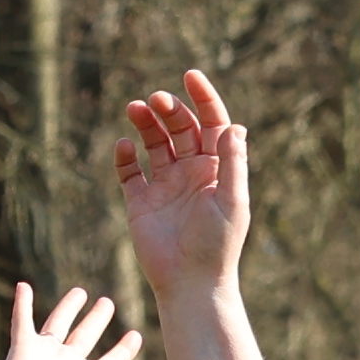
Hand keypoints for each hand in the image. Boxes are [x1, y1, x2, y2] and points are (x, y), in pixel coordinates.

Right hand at [0, 284, 164, 359]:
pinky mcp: (24, 348)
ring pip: (60, 323)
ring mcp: (46, 355)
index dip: (126, 348)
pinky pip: (23, 320)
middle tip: (108, 302)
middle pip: (87, 335)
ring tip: (80, 292)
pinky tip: (24, 286)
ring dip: (69, 307)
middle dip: (98, 319)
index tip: (135, 335)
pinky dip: (23, 303)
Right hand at [108, 67, 251, 296]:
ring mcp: (165, 186)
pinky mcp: (141, 202)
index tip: (190, 76)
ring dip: (145, 123)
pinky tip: (123, 147)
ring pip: (153, 143)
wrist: (191, 283)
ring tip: (134, 108)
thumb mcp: (232, 202)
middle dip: (169, 109)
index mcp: (216, 169)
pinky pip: (129, 172)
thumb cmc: (218, 246)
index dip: (203, 98)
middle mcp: (191, 172)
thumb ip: (233, 164)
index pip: (212, 123)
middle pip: (180, 128)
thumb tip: (235, 126)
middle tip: (156, 99)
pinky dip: (124, 157)